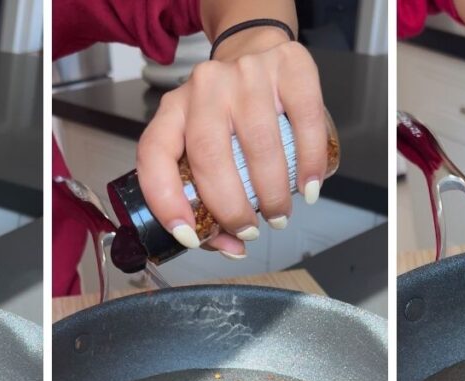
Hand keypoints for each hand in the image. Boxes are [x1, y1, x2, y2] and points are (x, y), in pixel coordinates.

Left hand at [136, 30, 327, 257]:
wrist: (255, 48)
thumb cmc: (227, 108)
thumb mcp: (205, 143)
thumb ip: (211, 198)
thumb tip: (234, 247)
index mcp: (174, 109)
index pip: (155, 154)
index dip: (166, 200)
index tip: (188, 235)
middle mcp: (206, 88)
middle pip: (210, 155)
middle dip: (231, 207)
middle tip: (248, 230)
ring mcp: (247, 74)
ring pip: (259, 143)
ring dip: (272, 193)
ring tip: (280, 214)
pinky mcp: (290, 67)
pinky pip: (304, 120)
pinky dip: (309, 162)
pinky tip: (308, 185)